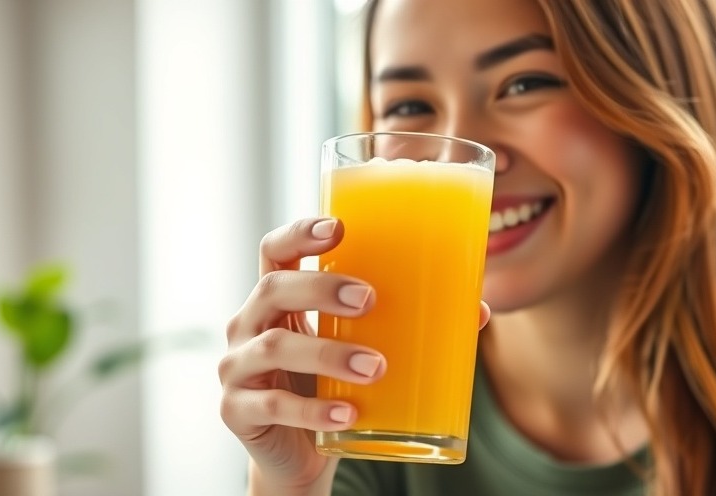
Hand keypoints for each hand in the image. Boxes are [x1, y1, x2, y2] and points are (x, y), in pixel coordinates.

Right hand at [218, 217, 490, 491]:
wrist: (299, 454)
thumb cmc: (330, 385)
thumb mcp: (358, 347)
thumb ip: (404, 324)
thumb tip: (478, 310)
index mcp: (277, 298)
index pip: (275, 250)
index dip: (300, 233)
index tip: (338, 227)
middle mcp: (249, 324)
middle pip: (273, 288)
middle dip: (321, 288)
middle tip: (370, 299)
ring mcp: (237, 368)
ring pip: (274, 346)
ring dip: (328, 352)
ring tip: (375, 366)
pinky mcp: (237, 411)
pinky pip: (271, 406)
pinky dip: (313, 410)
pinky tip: (348, 413)